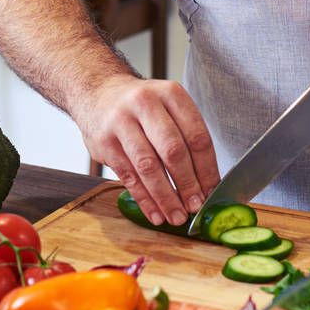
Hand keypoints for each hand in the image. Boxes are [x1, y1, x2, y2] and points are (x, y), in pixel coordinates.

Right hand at [77, 77, 219, 226]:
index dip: (207, 168)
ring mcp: (122, 122)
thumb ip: (186, 136)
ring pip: (148, 166)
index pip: (197, 135)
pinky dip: (144, 199)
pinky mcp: (104, 142)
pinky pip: (128, 176)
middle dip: (187, 184)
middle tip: (195, 206)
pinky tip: (155, 213)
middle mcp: (146, 103)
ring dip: (165, 197)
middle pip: (173, 150)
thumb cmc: (142, 107)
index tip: (211, 191)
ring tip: (176, 216)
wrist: (98, 92)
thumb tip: (206, 182)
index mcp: (171, 94)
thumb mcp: (168, 106)